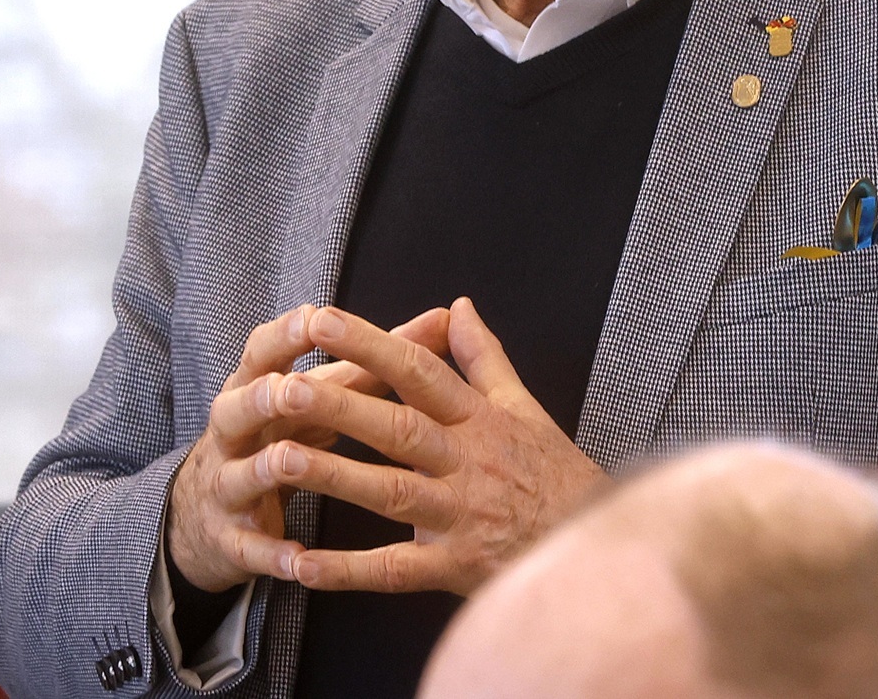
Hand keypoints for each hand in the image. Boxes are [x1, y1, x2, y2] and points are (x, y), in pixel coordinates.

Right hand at [166, 303, 451, 592]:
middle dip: (264, 397)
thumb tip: (445, 317)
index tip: (315, 316)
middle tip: (290, 389)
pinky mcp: (231, 539)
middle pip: (240, 407)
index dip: (286, 335)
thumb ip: (378, 359)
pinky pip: (249, 547)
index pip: (262, 352)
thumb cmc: (286, 433)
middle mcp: (234, 432)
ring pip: (240, 473)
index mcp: (256, 388)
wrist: (214, 512)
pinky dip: (272, 552)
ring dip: (265, 467)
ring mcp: (227, 486)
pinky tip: (298, 559)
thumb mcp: (324, 395)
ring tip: (287, 461)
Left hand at [259, 296, 610, 596]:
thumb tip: (459, 306)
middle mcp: (467, 463)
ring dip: (333, 478)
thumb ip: (485, 359)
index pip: (420, 373)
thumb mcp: (527, 409)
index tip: (324, 321)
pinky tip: (299, 564)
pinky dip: (346, 570)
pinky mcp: (454, 568)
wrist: (599, 555)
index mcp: (480, 420)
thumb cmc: (557, 478)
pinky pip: (393, 571)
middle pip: (396, 429)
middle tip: (285, 386)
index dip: (371, 345)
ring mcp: (459, 517)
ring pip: (388, 493)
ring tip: (278, 461)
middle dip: (339, 406)